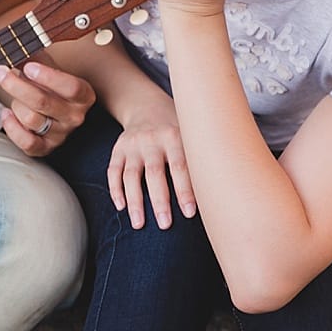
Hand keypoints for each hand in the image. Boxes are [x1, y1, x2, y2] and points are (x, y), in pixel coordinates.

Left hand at [0, 60, 95, 155]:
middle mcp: (75, 117)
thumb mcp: (47, 67)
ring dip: (15, 104)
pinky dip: (12, 127)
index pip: (71, 88)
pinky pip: (27, 143)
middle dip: (16, 85)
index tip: (28, 67)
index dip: (48, 77)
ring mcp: (61, 135)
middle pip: (43, 102)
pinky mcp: (46, 148)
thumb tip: (14, 50)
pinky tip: (7, 114)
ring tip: (13, 96)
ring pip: (31, 119)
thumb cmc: (48, 83)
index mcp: (84, 95)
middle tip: (1, 72)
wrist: (49, 104)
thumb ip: (35, 58)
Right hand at [109, 103, 194, 228]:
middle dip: (159, 201)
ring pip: (131, 175)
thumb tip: (217, 194)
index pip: (180, 166)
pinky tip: (121, 207)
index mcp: (174, 136)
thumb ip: (198, 157)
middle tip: (165, 225)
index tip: (190, 213)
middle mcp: (151, 139)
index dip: (185, 190)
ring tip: (139, 224)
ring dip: (135, 202)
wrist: (147, 106)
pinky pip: (113, 171)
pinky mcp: (118, 149)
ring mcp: (132, 144)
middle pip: (155, 173)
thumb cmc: (177, 129)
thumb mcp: (190, 134)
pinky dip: (115, 190)